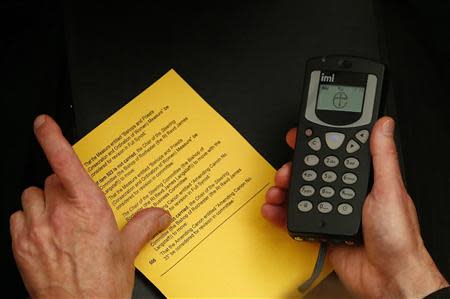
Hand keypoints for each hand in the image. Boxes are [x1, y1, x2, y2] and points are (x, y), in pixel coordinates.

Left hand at [10, 115, 171, 298]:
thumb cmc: (102, 286)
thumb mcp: (128, 252)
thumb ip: (143, 225)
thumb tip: (160, 215)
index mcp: (89, 209)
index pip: (65, 162)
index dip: (52, 137)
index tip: (44, 123)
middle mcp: (60, 214)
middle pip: (51, 180)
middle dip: (62, 187)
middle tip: (75, 205)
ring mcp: (38, 229)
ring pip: (31, 196)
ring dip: (43, 201)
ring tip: (57, 219)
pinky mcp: (21, 245)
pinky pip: (17, 217)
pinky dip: (29, 219)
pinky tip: (43, 233)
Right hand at [261, 117, 448, 298]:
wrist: (388, 277)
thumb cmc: (398, 236)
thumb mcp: (390, 189)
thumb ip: (382, 156)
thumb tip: (384, 125)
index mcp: (361, 179)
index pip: (335, 154)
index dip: (316, 144)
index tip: (301, 136)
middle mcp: (345, 193)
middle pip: (312, 173)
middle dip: (293, 169)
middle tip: (284, 170)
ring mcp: (331, 211)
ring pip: (301, 194)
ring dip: (284, 191)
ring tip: (277, 191)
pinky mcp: (321, 230)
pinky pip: (297, 218)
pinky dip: (282, 214)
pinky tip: (275, 210)